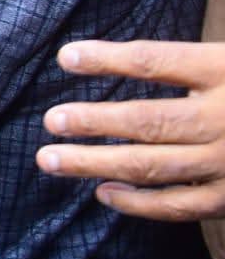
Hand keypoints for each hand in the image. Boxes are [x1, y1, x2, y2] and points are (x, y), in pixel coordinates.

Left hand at [37, 39, 224, 220]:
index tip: (65, 57)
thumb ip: (184, 59)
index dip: (109, 58)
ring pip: (156, 165)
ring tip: (52, 158)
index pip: (157, 60)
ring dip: (98, 164)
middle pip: (149, 120)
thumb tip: (111, 54)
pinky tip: (103, 193)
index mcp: (224, 69)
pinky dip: (140, 203)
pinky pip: (182, 205)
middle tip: (51, 122)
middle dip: (94, 122)